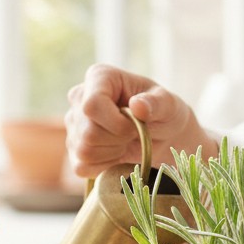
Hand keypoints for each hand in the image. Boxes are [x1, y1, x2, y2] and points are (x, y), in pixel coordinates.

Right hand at [65, 63, 217, 177]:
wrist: (163, 136)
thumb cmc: (165, 113)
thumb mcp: (169, 105)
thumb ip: (157, 103)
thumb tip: (138, 105)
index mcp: (99, 77)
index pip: (92, 105)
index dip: (116, 123)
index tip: (136, 125)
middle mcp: (79, 97)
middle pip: (88, 132)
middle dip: (118, 140)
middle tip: (135, 133)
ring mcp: (73, 124)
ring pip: (84, 151)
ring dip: (113, 153)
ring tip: (126, 141)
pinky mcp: (73, 149)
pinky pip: (82, 167)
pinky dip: (105, 166)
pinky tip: (117, 153)